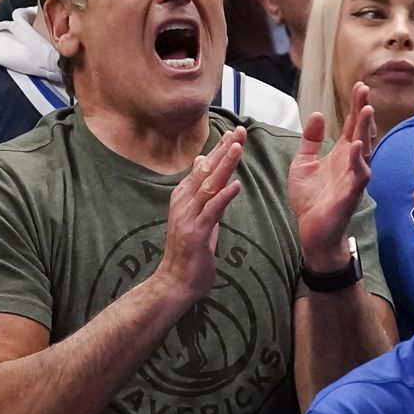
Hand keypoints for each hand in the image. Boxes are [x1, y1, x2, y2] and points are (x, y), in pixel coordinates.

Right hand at [157, 127, 245, 300]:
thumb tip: (202, 162)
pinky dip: (224, 197)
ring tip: (238, 148)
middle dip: (224, 150)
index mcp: (184, 196)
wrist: (174, 282)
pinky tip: (236, 185)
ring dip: (224, 165)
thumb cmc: (188, 251)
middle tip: (240, 131)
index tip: (235, 133)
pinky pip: (212, 211)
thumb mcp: (196, 215)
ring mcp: (188, 216)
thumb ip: (202, 191)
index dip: (219, 149)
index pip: (204, 167)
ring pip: (209, 185)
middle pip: (206, 170)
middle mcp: (183, 202)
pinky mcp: (195, 233)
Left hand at [289, 83, 376, 270]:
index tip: (359, 86)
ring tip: (366, 110)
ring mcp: (353, 178)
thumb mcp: (303, 164)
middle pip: (361, 132)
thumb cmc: (311, 199)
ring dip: (365, 130)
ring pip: (364, 150)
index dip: (356, 106)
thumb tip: (317, 114)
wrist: (311, 231)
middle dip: (363, 111)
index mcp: (341, 154)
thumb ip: (310, 140)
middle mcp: (351, 163)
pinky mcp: (350, 194)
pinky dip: (358, 159)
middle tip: (364, 89)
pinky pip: (358, 174)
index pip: (351, 125)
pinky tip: (357, 144)